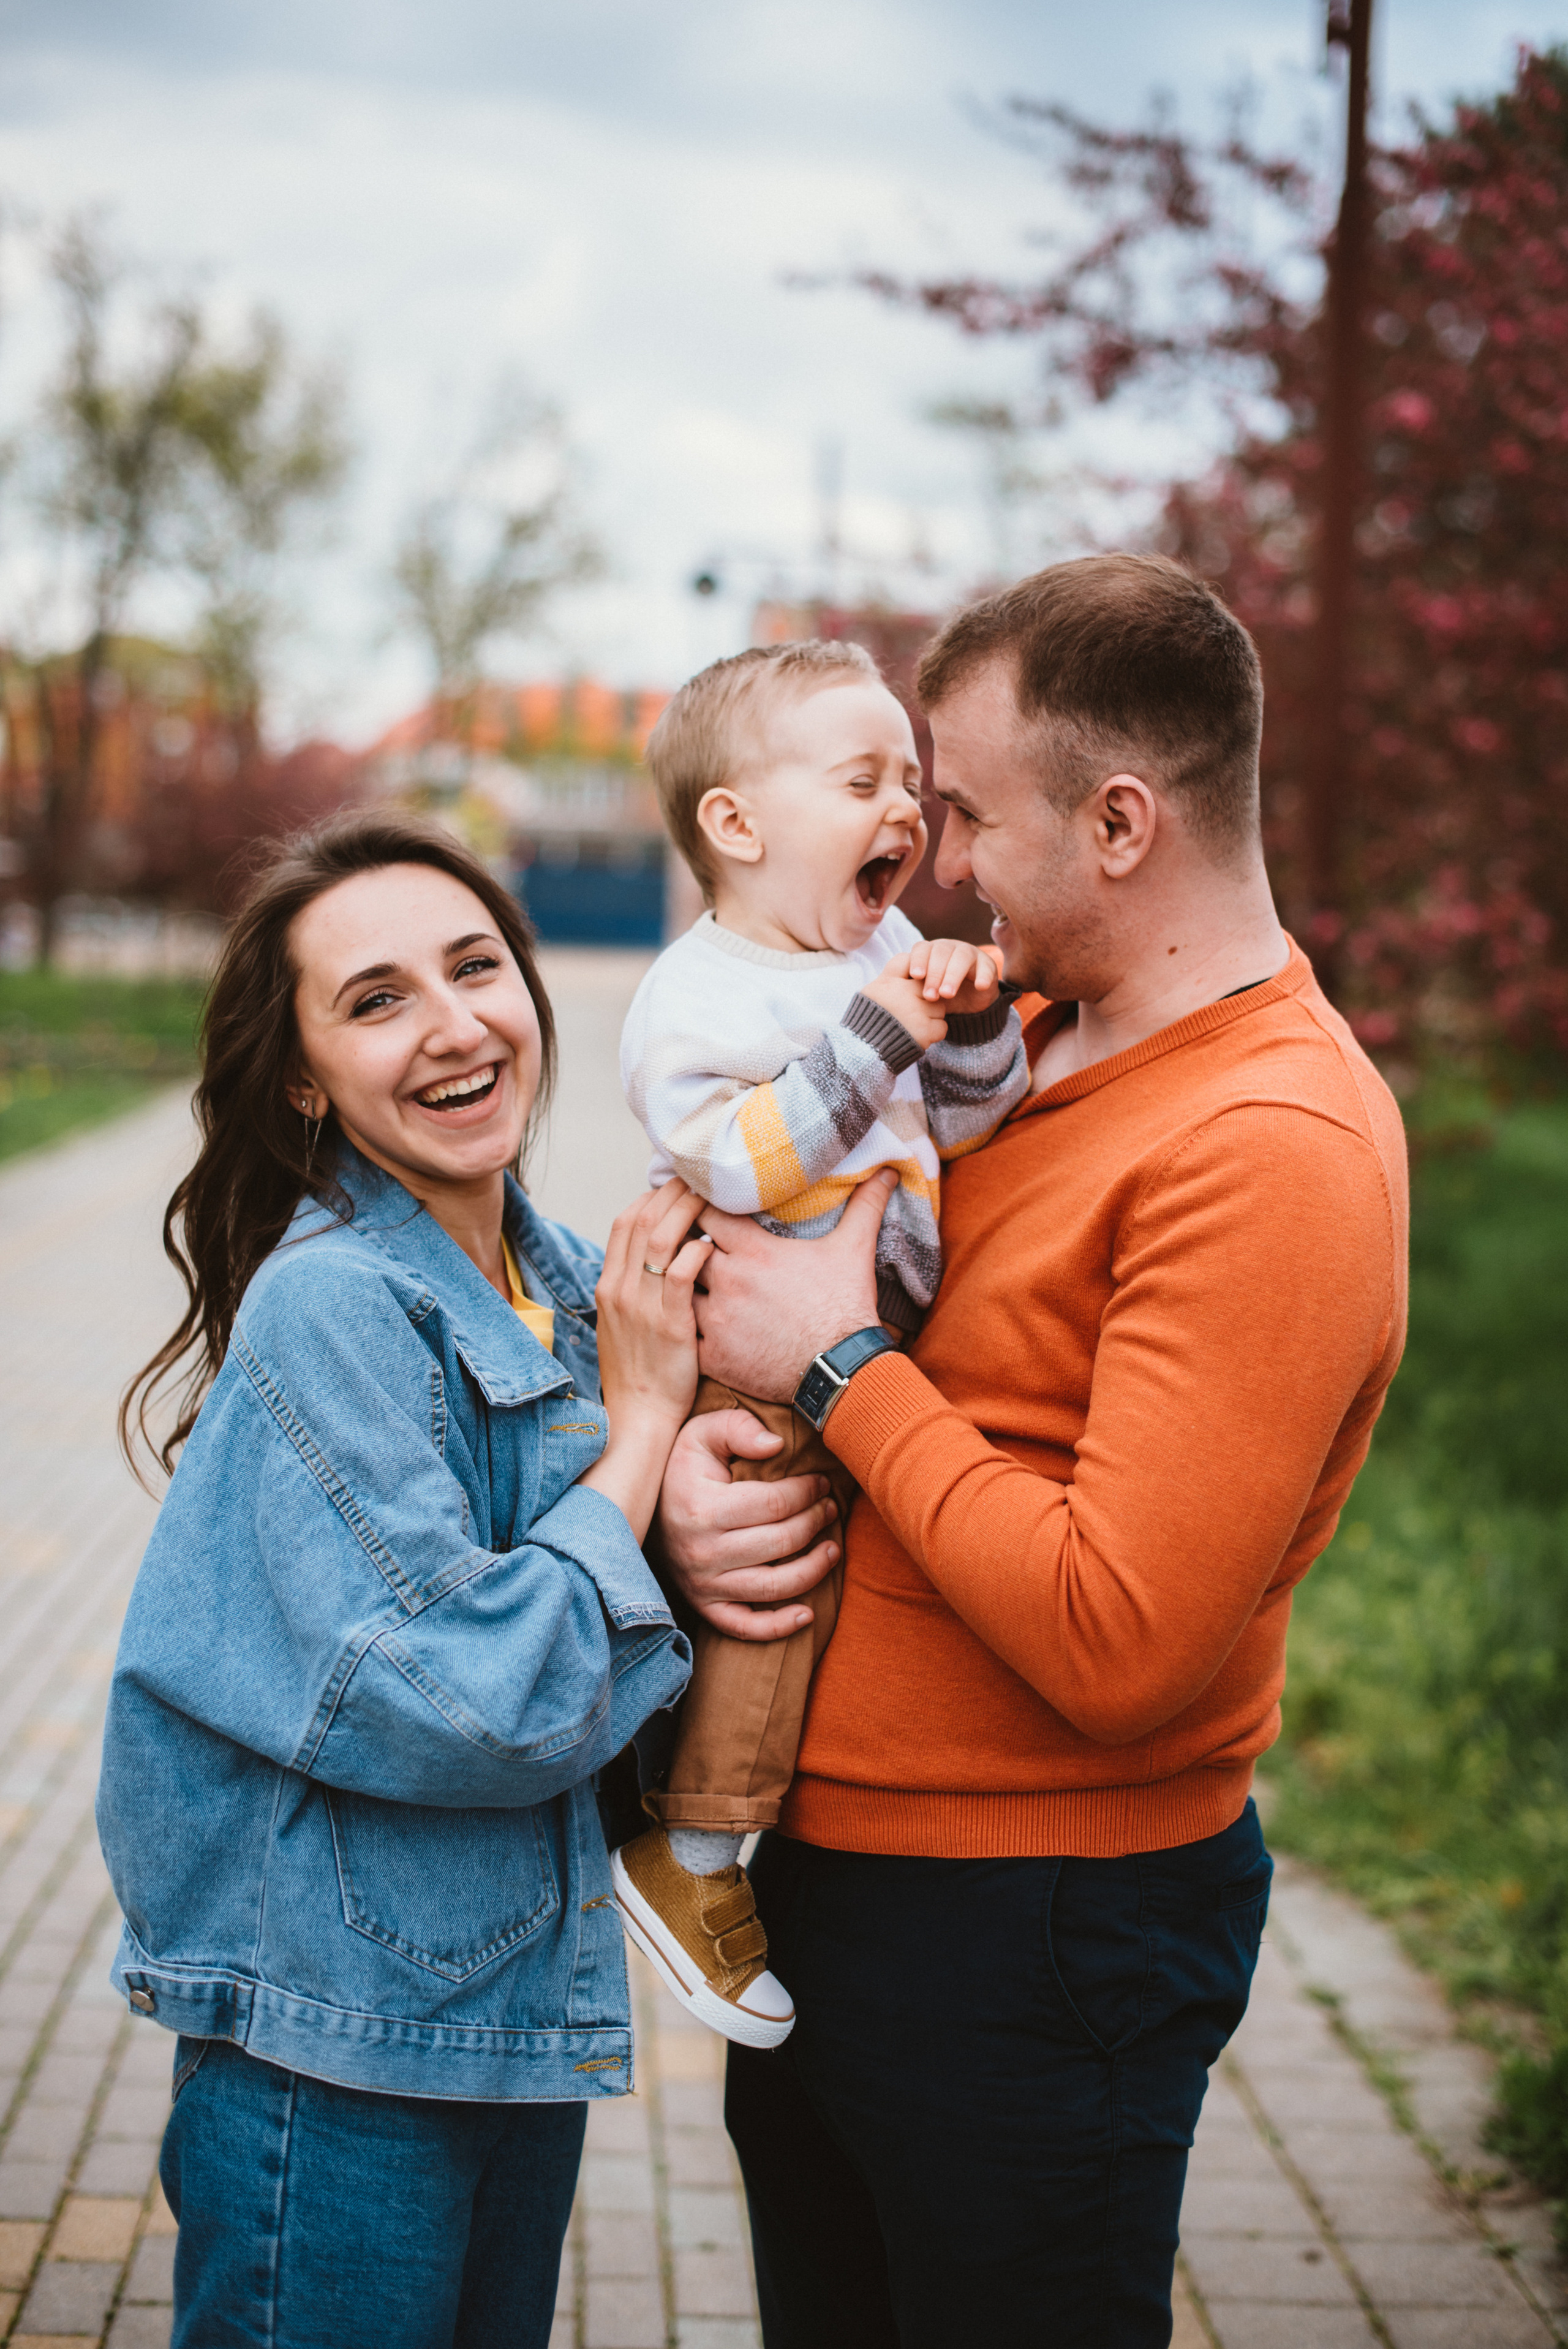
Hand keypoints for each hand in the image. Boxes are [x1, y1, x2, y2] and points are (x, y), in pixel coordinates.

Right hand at [579, 1184, 712, 1541]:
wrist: (639, 1419)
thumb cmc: (641, 1372)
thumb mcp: (625, 1324)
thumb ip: (637, 1288)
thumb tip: (660, 1257)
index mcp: (608, 1286)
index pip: (624, 1222)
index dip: (652, 1196)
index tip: (678, 1186)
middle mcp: (620, 1290)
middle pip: (642, 1220)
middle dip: (673, 1193)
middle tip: (702, 1180)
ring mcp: (642, 1307)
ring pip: (660, 1238)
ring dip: (688, 1211)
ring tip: (713, 1199)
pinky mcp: (669, 1325)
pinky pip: (681, 1273)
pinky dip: (697, 1250)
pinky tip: (714, 1244)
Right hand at [656, 1410, 840, 1638]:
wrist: (638, 1508)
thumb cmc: (682, 1469)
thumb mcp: (701, 1433)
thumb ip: (738, 1428)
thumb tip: (777, 1445)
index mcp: (703, 1508)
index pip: (775, 1504)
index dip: (807, 1492)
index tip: (821, 1482)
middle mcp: (702, 1551)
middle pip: (781, 1542)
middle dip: (816, 1522)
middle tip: (830, 1508)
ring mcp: (703, 1584)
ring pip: (773, 1586)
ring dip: (813, 1569)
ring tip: (832, 1548)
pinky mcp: (704, 1606)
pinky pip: (745, 1627)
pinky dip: (779, 1626)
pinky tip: (807, 1613)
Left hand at [694, 1169, 893, 1402]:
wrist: (844, 1368)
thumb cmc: (846, 1307)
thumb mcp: (855, 1249)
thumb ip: (864, 1206)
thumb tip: (887, 1171)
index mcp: (754, 1251)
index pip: (705, 1213)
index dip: (698, 1208)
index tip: (698, 1208)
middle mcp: (729, 1281)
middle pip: (684, 1251)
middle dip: (685, 1248)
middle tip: (686, 1246)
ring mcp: (717, 1321)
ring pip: (677, 1292)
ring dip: (682, 1289)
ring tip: (685, 1287)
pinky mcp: (714, 1356)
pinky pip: (683, 1336)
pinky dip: (685, 1330)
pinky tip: (691, 1326)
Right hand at [861, 958, 948, 1049]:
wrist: (863, 1053)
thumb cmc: (868, 1022)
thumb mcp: (871, 992)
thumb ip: (891, 977)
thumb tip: (913, 966)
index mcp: (888, 981)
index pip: (909, 962)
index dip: (915, 972)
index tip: (910, 986)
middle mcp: (902, 992)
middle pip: (929, 986)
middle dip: (926, 998)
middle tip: (912, 1012)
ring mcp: (915, 1011)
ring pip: (939, 1007)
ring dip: (931, 1017)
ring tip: (913, 1026)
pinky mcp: (924, 1031)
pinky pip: (942, 1026)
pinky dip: (933, 1033)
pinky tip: (919, 1036)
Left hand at [906, 937, 1000, 1018]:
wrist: (968, 1004)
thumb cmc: (940, 996)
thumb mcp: (926, 992)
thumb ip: (913, 988)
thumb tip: (896, 994)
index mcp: (931, 952)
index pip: (922, 948)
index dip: (919, 960)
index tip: (915, 976)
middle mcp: (950, 948)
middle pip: (941, 952)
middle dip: (934, 974)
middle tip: (930, 996)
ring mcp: (970, 954)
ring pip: (962, 957)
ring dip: (953, 975)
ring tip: (947, 994)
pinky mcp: (987, 965)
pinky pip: (986, 966)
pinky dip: (983, 975)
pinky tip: (979, 986)